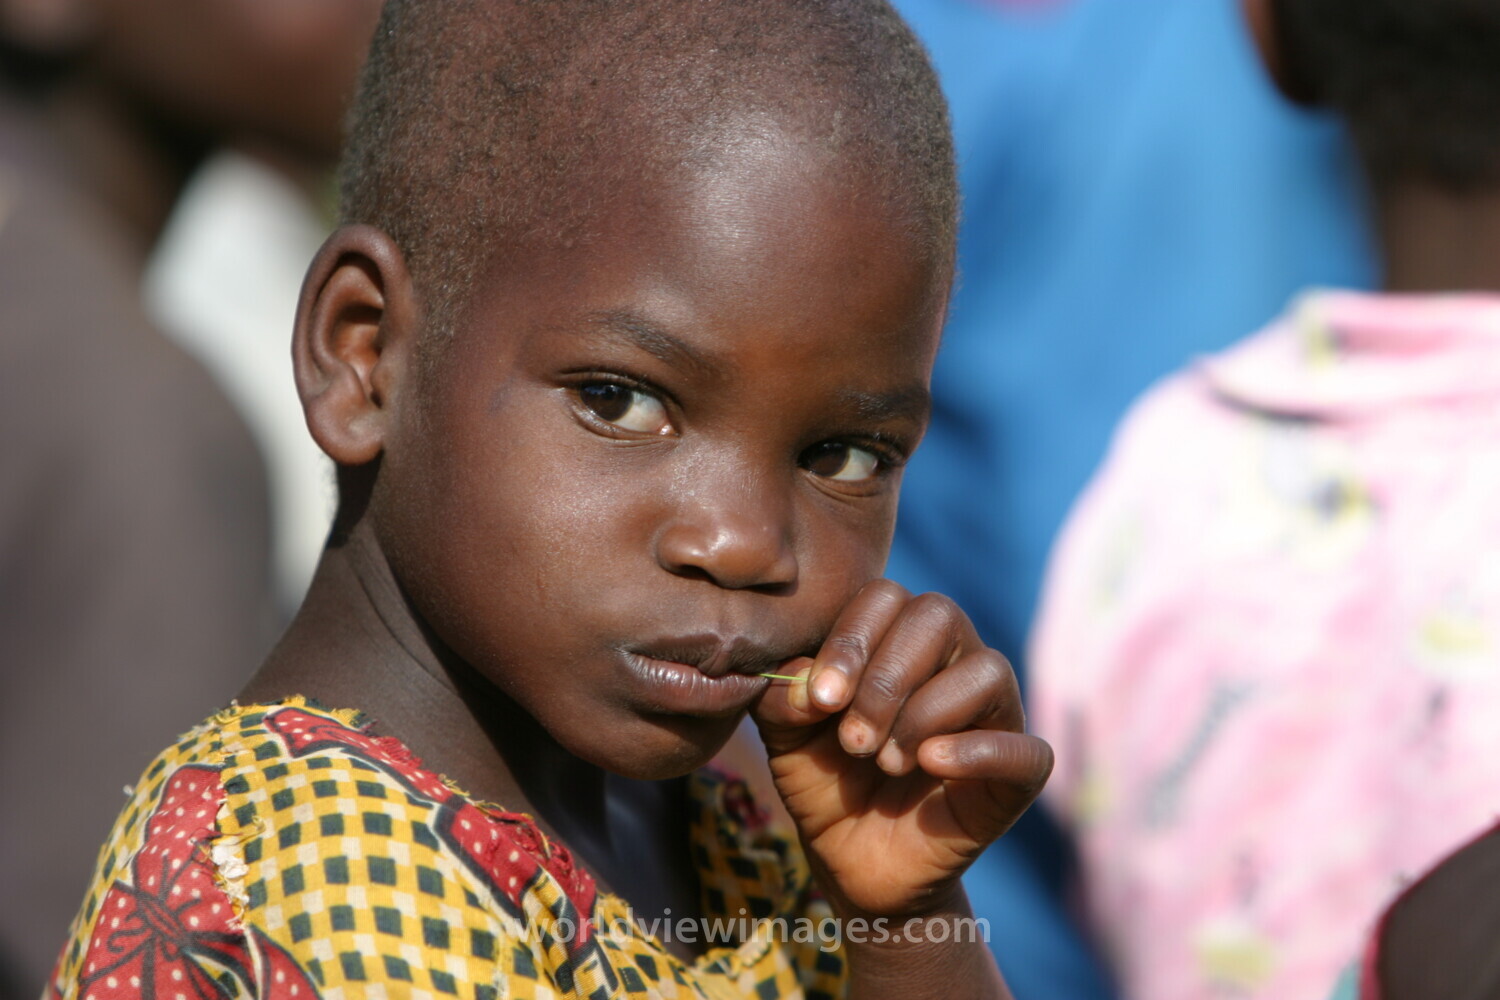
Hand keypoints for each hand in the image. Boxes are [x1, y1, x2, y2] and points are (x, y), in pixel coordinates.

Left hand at [750, 580, 1052, 918]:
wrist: (850, 861)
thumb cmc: (824, 779)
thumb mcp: (786, 735)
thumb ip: (785, 696)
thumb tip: (808, 681)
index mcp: (895, 638)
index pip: (885, 597)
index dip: (851, 640)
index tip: (822, 699)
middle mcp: (951, 661)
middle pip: (939, 616)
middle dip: (887, 678)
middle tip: (853, 741)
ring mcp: (991, 715)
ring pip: (986, 670)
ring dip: (924, 714)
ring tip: (886, 763)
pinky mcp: (1017, 775)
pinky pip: (1027, 749)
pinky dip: (980, 751)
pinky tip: (932, 764)